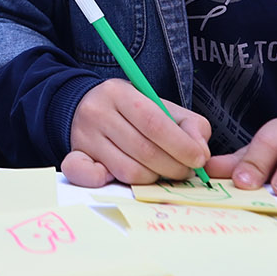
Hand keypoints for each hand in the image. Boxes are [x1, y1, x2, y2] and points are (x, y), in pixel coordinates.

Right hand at [62, 79, 210, 185]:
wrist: (88, 106)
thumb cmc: (132, 110)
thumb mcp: (161, 105)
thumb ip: (189, 124)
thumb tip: (201, 153)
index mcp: (120, 93)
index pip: (154, 123)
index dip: (181, 146)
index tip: (198, 159)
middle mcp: (98, 112)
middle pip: (143, 150)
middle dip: (173, 167)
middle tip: (185, 171)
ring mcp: (84, 136)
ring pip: (127, 170)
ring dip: (153, 178)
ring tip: (161, 172)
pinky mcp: (76, 156)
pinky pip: (90, 177)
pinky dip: (107, 182)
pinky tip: (122, 177)